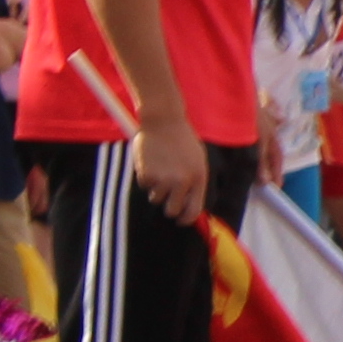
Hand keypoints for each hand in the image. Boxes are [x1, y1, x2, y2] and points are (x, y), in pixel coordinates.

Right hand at [132, 105, 205, 219]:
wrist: (163, 120)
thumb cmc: (182, 140)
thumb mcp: (196, 160)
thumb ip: (194, 183)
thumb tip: (189, 208)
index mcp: (198, 178)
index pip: (193, 211)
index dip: (185, 219)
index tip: (180, 220)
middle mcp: (182, 182)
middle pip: (172, 211)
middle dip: (168, 205)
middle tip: (166, 193)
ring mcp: (163, 179)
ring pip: (156, 199)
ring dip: (156, 188)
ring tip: (160, 168)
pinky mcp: (147, 175)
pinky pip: (144, 186)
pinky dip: (146, 177)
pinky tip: (151, 161)